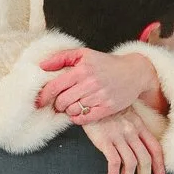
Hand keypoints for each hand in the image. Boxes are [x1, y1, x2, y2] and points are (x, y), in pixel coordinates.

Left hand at [35, 46, 160, 123]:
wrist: (134, 72)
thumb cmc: (106, 63)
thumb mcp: (84, 54)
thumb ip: (61, 58)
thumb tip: (42, 65)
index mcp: (81, 69)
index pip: (55, 87)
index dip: (44, 96)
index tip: (39, 101)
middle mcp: (90, 83)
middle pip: (62, 102)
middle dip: (57, 104)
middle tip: (60, 102)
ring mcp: (99, 96)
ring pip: (72, 111)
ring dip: (68, 110)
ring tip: (72, 105)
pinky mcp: (108, 108)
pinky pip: (85, 119)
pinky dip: (77, 118)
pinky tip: (79, 112)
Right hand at [84, 105, 166, 173]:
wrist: (88, 97)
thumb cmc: (104, 106)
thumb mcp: (124, 112)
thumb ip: (132, 125)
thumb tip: (136, 142)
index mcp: (138, 125)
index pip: (155, 147)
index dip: (159, 164)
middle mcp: (131, 131)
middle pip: (145, 159)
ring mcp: (118, 136)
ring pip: (130, 163)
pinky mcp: (104, 140)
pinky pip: (114, 162)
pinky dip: (114, 173)